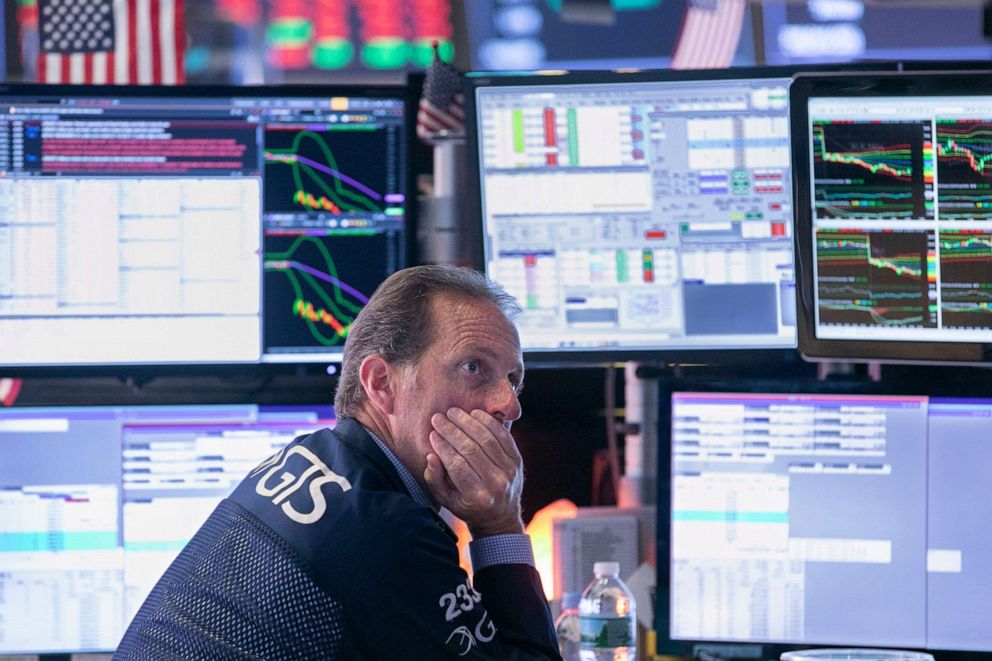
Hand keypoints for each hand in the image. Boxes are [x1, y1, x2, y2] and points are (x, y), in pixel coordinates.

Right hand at [424, 407, 523, 537]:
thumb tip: (431, 456)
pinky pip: (503, 435)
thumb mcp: (447, 499)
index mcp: (477, 497)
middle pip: (471, 449)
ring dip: (468, 422)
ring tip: (453, 412)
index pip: (457, 465)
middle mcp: (496, 484)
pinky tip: (474, 413)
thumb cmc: (467, 506)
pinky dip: (488, 422)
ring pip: (487, 439)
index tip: (432, 433)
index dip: (443, 446)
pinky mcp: (517, 460)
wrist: (500, 515)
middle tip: (438, 418)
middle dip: (452, 430)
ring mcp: (509, 471)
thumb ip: (435, 479)